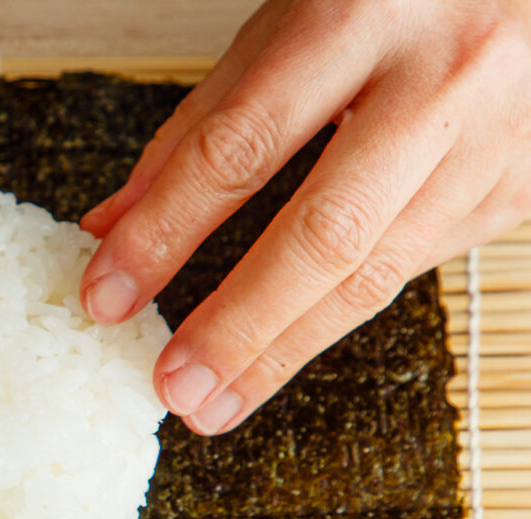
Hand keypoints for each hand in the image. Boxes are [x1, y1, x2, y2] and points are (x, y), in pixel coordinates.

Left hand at [80, 0, 530, 435]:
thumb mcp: (288, 25)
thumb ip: (200, 125)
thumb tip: (114, 223)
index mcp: (358, 19)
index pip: (237, 150)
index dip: (164, 232)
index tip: (107, 295)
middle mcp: (440, 81)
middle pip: (324, 235)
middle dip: (238, 326)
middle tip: (176, 389)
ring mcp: (496, 140)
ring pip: (376, 272)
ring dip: (284, 350)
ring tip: (218, 402)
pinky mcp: (521, 186)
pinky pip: (415, 266)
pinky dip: (340, 310)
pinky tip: (289, 342)